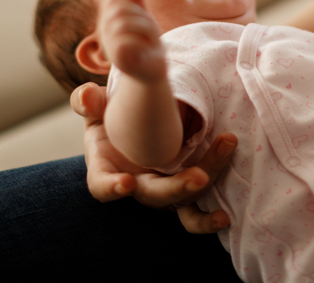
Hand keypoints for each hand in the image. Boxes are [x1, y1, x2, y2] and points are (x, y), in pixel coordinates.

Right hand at [71, 82, 237, 232]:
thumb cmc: (111, 114)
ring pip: (183, 199)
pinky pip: (196, 209)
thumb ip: (88, 102)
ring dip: (204, 183)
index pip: (102, 185)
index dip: (111, 188)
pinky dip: (209, 217)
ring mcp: (162, 188)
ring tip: (225, 150)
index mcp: (107, 168)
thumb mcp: (96, 106)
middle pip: (154, 195)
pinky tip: (225, 215)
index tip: (126, 182)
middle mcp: (136, 184)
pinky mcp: (185, 188)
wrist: (140, 116)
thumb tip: (87, 96)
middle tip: (199, 177)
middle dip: (177, 188)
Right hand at [100, 0, 166, 81]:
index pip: (113, 0)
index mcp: (108, 22)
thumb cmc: (147, 44)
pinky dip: (142, 44)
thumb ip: (138, 5)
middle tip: (153, 32)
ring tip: (152, 41)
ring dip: (147, 30)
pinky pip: (126, 42)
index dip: (131, 4)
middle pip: (119, 10)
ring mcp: (109, 47)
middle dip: (143, 17)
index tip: (143, 17)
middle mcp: (105, 33)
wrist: (152, 71)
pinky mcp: (117, 60)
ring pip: (124, 24)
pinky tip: (146, 52)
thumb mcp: (144, 20)